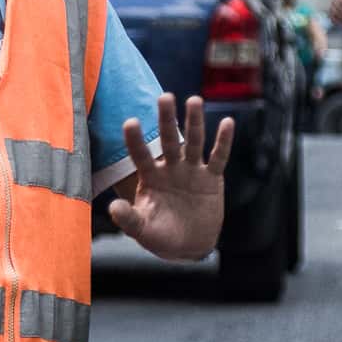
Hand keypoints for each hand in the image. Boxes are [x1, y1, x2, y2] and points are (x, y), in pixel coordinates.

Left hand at [107, 96, 234, 260]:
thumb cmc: (161, 236)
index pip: (141, 155)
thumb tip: (113, 208)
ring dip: (194, 122)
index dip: (136, 140)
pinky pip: (219, 157)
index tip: (130, 122)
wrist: (189, 245)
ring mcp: (192, 171)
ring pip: (193, 142)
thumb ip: (129, 219)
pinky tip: (228, 123)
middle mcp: (170, 168)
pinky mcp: (212, 178)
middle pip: (168, 141)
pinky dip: (223, 141)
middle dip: (167, 120)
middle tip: (164, 97)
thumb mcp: (143, 231)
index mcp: (150, 178)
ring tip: (194, 100)